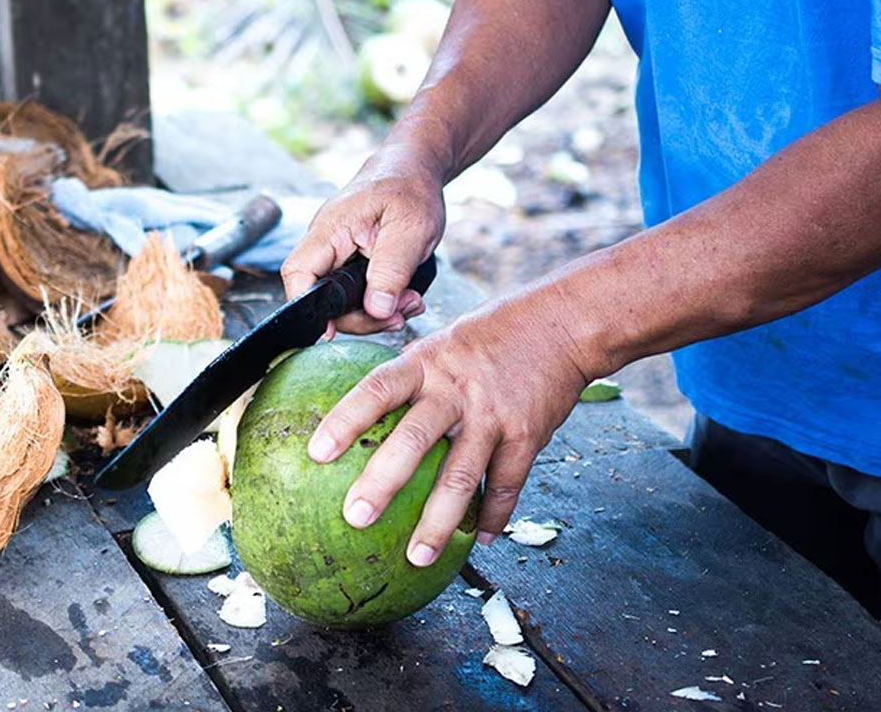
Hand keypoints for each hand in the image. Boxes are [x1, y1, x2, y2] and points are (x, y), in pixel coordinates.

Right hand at [282, 142, 446, 334]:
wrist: (416, 168)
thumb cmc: (411, 188)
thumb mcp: (411, 229)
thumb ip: (392, 270)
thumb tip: (376, 309)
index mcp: (329, 229)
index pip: (297, 274)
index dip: (307, 307)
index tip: (331, 331)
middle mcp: (326, 243)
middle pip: (321, 297)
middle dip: (361, 317)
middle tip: (399, 315)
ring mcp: (337, 254)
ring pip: (341, 301)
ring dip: (375, 312)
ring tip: (410, 303)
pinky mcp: (352, 262)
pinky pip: (356, 293)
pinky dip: (380, 302)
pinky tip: (404, 299)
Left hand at [306, 288, 591, 565]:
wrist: (563, 324)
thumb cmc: (492, 335)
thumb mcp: (442, 341)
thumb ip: (410, 376)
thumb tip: (363, 409)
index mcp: (427, 364)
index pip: (377, 390)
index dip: (346, 420)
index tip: (316, 452)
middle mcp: (456, 390)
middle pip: (414, 439)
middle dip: (383, 482)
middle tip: (356, 518)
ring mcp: (493, 415)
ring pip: (461, 475)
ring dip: (439, 522)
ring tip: (416, 556)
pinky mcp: (526, 436)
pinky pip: (506, 484)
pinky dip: (494, 515)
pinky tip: (481, 540)